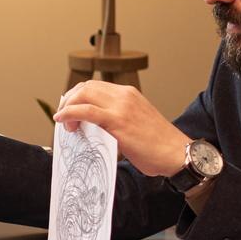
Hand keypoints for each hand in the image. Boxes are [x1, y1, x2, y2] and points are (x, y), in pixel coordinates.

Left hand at [51, 81, 191, 176]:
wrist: (176, 153)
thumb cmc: (158, 145)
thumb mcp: (136, 124)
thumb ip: (116, 120)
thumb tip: (93, 127)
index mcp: (129, 94)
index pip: (95, 87)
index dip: (77, 96)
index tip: (70, 110)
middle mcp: (124, 95)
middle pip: (86, 87)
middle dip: (69, 100)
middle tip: (63, 116)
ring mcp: (121, 106)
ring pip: (83, 94)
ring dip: (68, 107)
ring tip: (65, 123)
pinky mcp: (117, 120)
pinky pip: (86, 111)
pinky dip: (70, 113)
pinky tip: (63, 121)